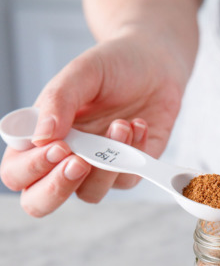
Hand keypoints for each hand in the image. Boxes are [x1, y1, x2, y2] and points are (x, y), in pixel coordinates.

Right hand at [0, 31, 184, 215]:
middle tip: (80, 162)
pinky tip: (138, 124)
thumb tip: (40, 135)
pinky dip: (134, 152)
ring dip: (107, 165)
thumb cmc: (112, 66)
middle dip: (56, 189)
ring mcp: (95, 169)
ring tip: (121, 124)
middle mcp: (62, 158)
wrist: (156, 64)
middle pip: (39, 201)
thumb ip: (58, 100)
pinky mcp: (126, 172)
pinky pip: (125, 179)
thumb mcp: (82, 72)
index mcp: (39, 135)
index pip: (16, 171)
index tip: (60, 147)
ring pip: (89, 194)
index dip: (33, 168)